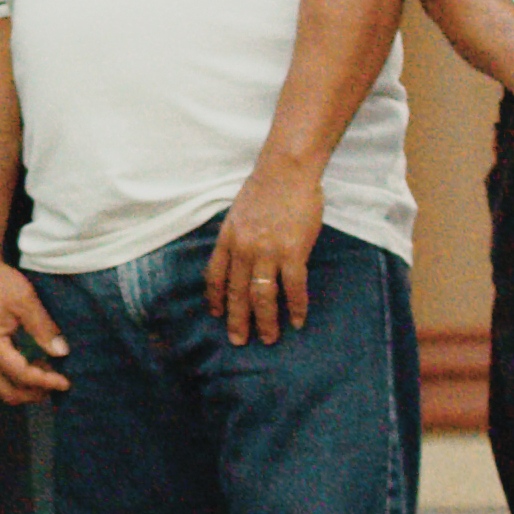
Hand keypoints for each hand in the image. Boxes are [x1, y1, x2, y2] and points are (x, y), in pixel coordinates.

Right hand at [0, 257, 70, 403]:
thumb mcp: (25, 300)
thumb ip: (43, 328)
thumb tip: (61, 352)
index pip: (21, 374)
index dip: (45, 381)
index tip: (66, 381)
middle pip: (7, 392)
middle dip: (34, 394)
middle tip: (57, 385)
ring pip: (2, 386)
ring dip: (26, 387)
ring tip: (49, 374)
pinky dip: (18, 377)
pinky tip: (35, 364)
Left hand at [207, 159, 323, 343]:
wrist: (286, 172)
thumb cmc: (264, 190)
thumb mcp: (238, 214)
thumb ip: (236, 238)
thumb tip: (238, 258)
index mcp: (227, 240)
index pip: (214, 276)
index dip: (215, 299)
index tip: (215, 315)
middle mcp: (242, 249)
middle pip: (236, 292)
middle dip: (237, 320)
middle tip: (238, 341)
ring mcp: (267, 252)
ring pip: (262, 296)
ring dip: (265, 321)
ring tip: (268, 338)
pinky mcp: (292, 251)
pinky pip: (293, 287)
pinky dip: (297, 307)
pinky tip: (299, 320)